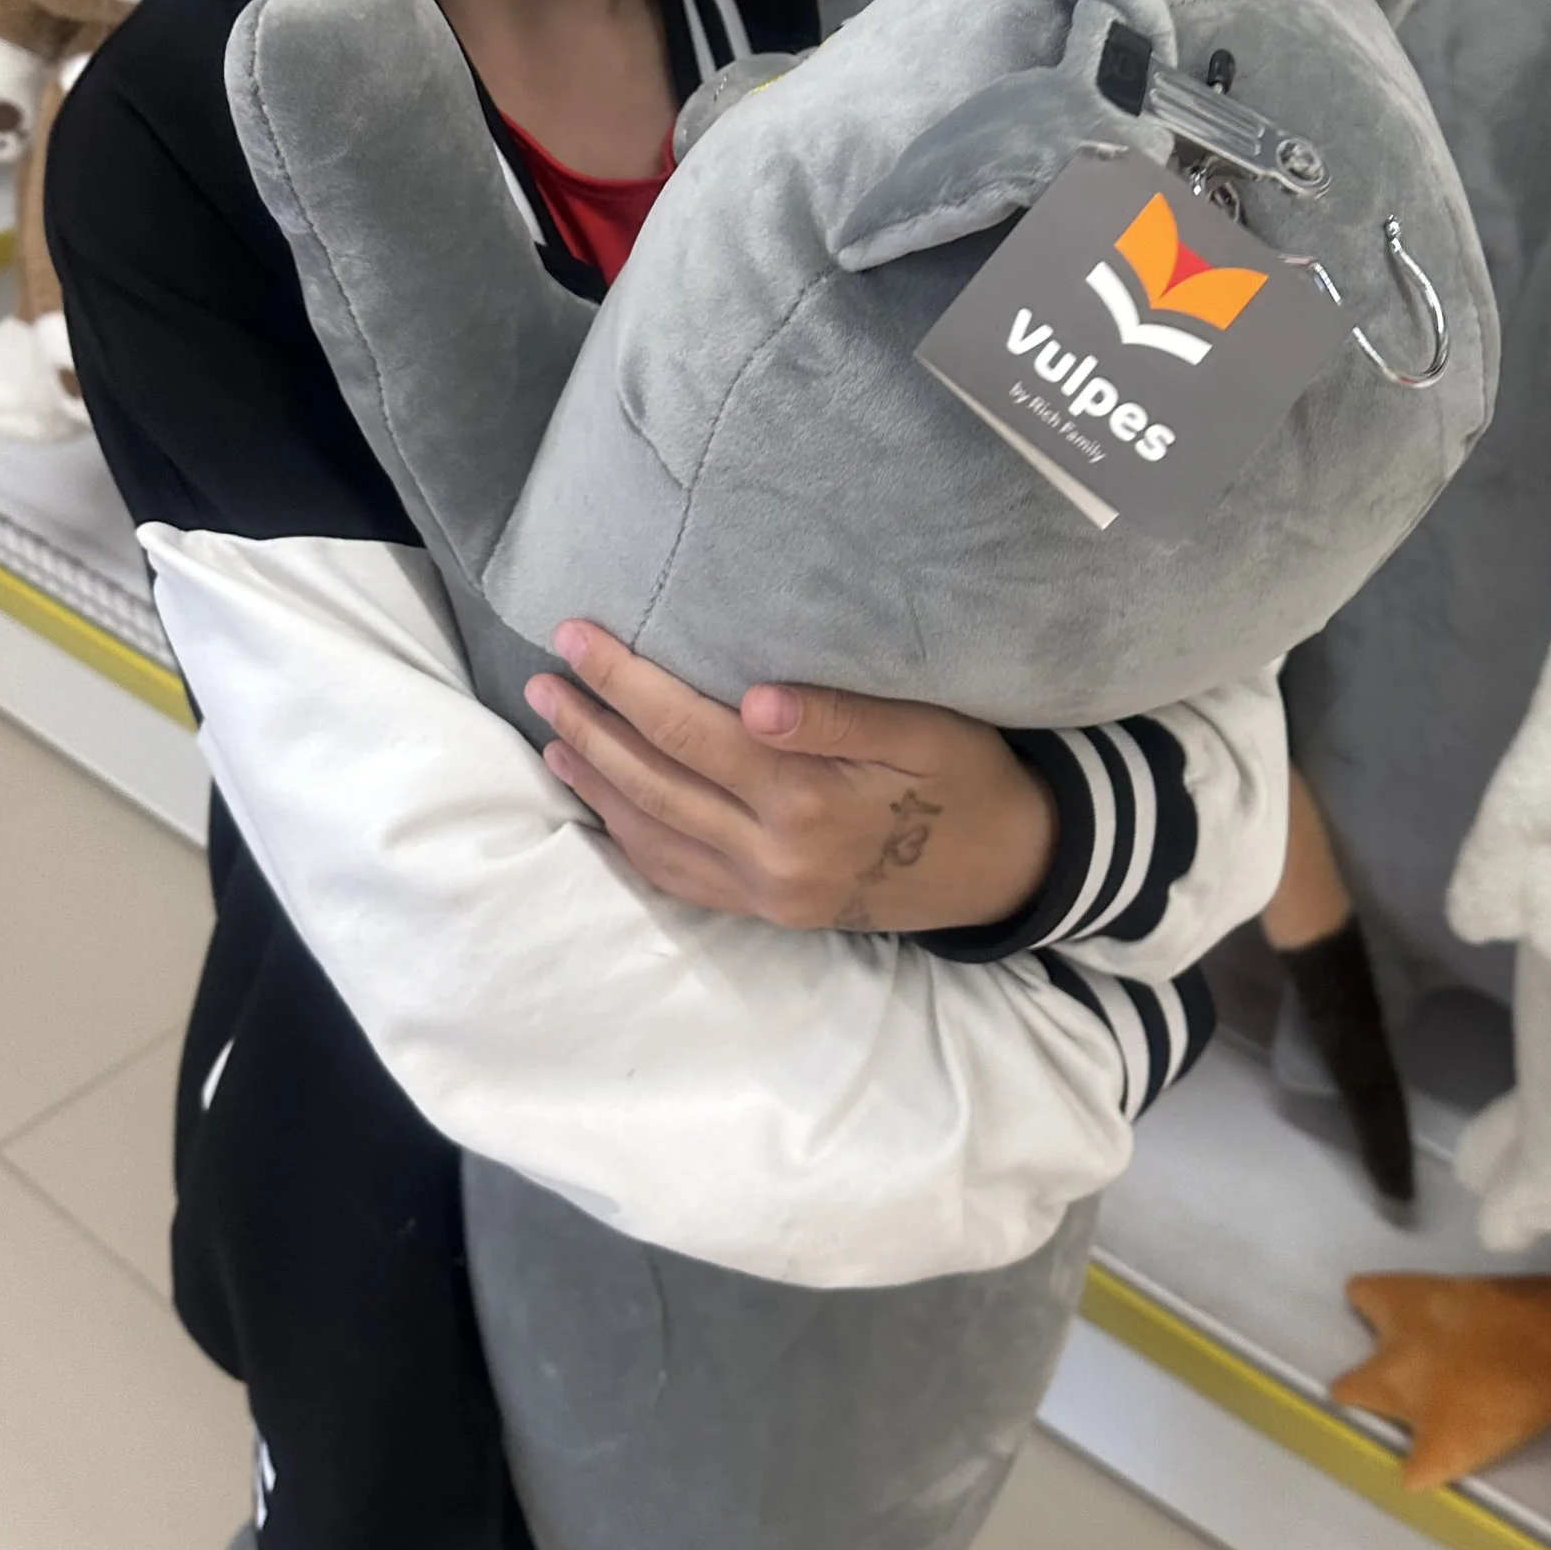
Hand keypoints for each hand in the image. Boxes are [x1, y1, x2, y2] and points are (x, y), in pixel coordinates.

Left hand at [524, 622, 1056, 933]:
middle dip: (591, 728)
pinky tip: (604, 808)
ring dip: (596, 785)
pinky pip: (679, 880)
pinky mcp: (770, 913)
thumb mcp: (926, 730)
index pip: (689, 733)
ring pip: (654, 837)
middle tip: (543, 681)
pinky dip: (630, 841)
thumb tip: (751, 701)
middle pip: (656, 784)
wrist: (1007, 869)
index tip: (577, 636)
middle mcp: (774, 856)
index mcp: (808, 802)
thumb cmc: (968, 779)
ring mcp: (767, 893)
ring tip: (551, 738)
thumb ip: (838, 715)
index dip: (625, 683)